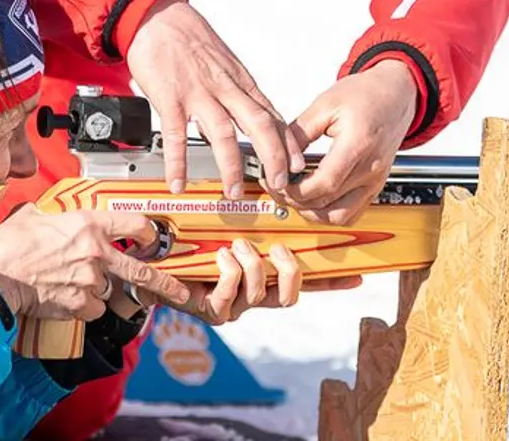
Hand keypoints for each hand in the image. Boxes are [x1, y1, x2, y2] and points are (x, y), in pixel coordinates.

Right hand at [0, 207, 191, 319]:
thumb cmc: (8, 247)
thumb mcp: (32, 215)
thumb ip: (53, 215)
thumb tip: (52, 215)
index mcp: (87, 225)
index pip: (135, 224)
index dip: (150, 232)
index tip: (154, 238)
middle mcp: (95, 254)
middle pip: (143, 271)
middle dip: (166, 283)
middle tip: (180, 290)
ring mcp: (90, 282)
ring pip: (110, 292)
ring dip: (100, 291)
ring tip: (75, 284)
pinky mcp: (80, 306)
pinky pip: (93, 309)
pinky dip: (86, 307)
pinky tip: (68, 298)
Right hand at [124, 0, 295, 197]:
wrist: (156, 14)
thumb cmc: (188, 37)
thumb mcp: (223, 62)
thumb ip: (235, 92)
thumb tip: (245, 121)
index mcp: (239, 80)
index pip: (271, 114)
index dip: (287, 142)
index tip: (297, 165)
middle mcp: (224, 86)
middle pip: (258, 123)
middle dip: (273, 157)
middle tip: (278, 184)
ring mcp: (197, 92)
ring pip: (222, 132)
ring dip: (230, 165)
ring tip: (232, 191)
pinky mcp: (169, 96)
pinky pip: (176, 134)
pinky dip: (178, 161)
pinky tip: (179, 181)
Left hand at [164, 240, 364, 324]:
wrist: (151, 261)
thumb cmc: (188, 243)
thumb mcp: (227, 225)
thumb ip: (254, 220)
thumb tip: (280, 199)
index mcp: (262, 274)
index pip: (305, 281)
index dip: (331, 282)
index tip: (356, 277)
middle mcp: (251, 293)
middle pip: (290, 296)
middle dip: (290, 272)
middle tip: (278, 249)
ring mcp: (233, 304)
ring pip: (260, 294)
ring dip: (252, 266)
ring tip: (237, 246)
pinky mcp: (211, 309)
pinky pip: (230, 298)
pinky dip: (229, 274)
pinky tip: (220, 258)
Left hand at [284, 59, 419, 225]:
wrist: (396, 94)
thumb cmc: (366, 95)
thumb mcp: (325, 104)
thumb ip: (299, 133)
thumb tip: (277, 155)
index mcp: (358, 144)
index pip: (325, 184)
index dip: (297, 191)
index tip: (278, 183)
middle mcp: (371, 168)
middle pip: (329, 204)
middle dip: (297, 202)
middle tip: (278, 189)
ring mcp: (375, 180)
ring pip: (341, 216)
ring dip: (313, 213)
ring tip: (294, 197)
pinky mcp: (375, 186)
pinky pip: (352, 213)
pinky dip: (330, 213)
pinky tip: (314, 200)